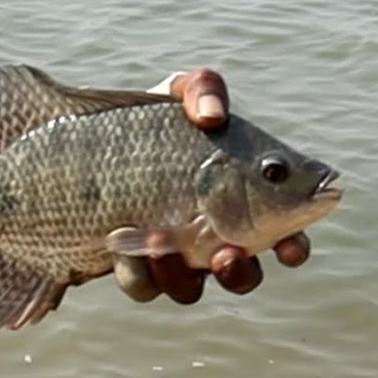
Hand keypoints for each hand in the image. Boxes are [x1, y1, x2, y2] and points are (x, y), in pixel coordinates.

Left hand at [112, 68, 312, 303]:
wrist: (84, 143)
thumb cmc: (149, 119)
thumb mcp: (176, 93)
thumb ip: (203, 89)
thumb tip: (212, 116)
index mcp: (242, 200)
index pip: (285, 233)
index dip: (293, 246)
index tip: (288, 247)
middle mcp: (213, 235)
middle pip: (242, 274)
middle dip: (239, 273)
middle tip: (227, 254)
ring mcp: (173, 255)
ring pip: (190, 288)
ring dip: (183, 276)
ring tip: (163, 247)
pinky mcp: (132, 265)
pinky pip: (142, 285)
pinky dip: (136, 270)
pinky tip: (120, 242)